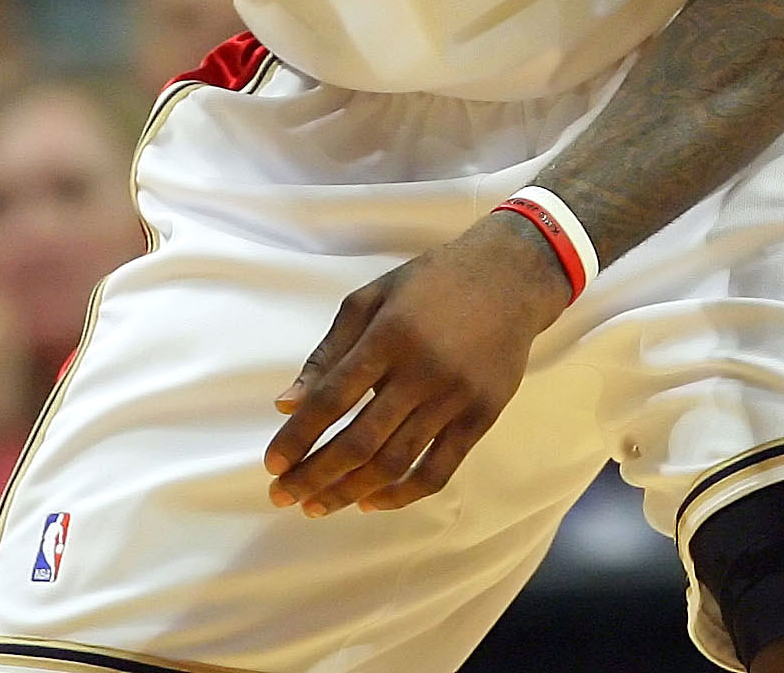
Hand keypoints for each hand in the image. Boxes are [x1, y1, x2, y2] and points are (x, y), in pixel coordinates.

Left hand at [262, 211, 574, 515]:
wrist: (511, 277)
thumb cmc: (432, 283)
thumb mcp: (372, 298)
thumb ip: (329, 351)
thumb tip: (287, 402)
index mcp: (389, 336)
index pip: (332, 399)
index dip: (297, 437)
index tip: (273, 464)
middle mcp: (422, 371)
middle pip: (359, 441)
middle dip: (314, 475)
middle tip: (283, 496)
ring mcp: (455, 398)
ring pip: (395, 462)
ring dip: (349, 492)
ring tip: (318, 506)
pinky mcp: (481, 417)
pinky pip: (439, 470)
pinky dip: (402, 494)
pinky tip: (373, 502)